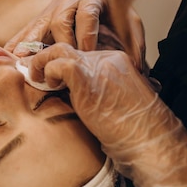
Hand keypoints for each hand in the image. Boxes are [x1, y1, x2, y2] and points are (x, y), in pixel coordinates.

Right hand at [5, 0, 145, 68]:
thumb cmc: (114, 6)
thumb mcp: (129, 19)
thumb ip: (134, 43)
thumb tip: (140, 70)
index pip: (88, 17)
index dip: (86, 36)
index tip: (85, 56)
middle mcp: (69, 0)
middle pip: (61, 21)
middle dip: (58, 44)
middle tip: (56, 66)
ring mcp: (52, 7)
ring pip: (39, 25)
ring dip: (28, 45)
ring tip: (19, 61)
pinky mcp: (42, 15)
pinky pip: (27, 29)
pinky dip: (17, 42)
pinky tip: (7, 55)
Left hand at [25, 43, 186, 186]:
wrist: (149, 139)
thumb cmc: (132, 130)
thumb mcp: (115, 101)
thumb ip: (96, 89)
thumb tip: (70, 92)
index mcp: (116, 61)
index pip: (82, 51)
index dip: (63, 62)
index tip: (52, 76)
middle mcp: (106, 58)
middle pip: (69, 47)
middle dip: (49, 58)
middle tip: (38, 73)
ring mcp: (96, 65)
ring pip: (59, 49)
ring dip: (42, 61)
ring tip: (37, 76)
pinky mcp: (86, 76)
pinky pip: (57, 63)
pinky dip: (47, 71)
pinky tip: (48, 84)